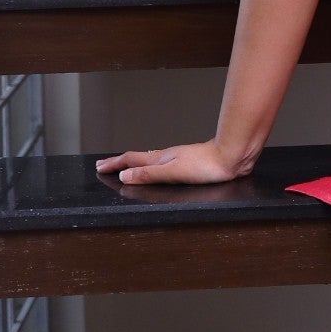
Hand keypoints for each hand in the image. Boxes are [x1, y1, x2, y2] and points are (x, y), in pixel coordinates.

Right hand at [94, 139, 246, 185]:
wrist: (231, 156)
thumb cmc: (207, 165)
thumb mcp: (173, 172)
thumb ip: (149, 174)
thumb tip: (124, 175)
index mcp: (160, 159)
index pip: (131, 161)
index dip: (114, 164)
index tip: (99, 167)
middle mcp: (167, 157)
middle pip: (137, 158)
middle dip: (119, 162)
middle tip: (104, 165)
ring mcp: (177, 158)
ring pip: (149, 159)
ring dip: (133, 163)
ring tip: (124, 166)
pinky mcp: (187, 163)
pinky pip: (160, 163)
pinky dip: (149, 165)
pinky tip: (156, 168)